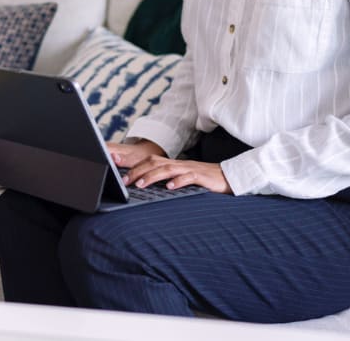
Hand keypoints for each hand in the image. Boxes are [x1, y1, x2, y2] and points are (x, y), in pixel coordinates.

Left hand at [107, 140, 232, 194]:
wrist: (229, 176)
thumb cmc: (203, 180)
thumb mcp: (182, 178)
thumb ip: (167, 179)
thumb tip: (146, 186)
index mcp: (173, 165)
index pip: (149, 161)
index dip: (134, 166)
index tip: (120, 174)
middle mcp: (179, 165)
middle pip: (154, 163)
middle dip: (137, 171)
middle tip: (125, 181)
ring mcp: (189, 169)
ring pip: (167, 169)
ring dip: (152, 176)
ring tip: (140, 184)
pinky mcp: (201, 177)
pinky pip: (188, 177)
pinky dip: (178, 182)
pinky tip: (169, 187)